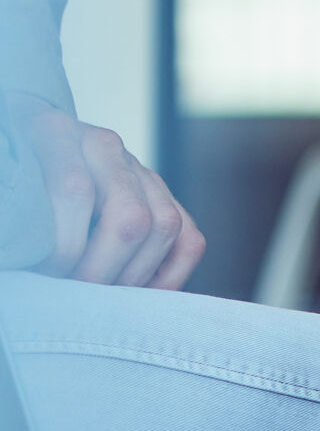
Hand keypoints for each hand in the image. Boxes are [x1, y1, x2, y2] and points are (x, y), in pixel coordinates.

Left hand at [8, 98, 203, 285]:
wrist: (26, 157)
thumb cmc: (10, 190)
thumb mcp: (6, 195)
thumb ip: (23, 223)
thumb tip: (30, 270)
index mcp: (56, 134)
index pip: (75, 190)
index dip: (63, 248)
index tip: (44, 275)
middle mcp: (104, 146)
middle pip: (130, 217)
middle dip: (101, 272)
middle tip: (74, 294)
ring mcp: (138, 168)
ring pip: (165, 226)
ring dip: (133, 277)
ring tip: (99, 297)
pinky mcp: (161, 193)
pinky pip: (190, 239)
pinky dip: (170, 276)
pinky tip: (135, 294)